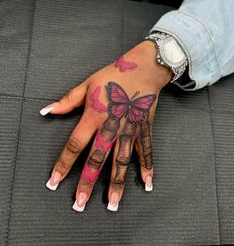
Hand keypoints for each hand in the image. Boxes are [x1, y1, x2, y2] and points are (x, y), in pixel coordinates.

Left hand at [42, 40, 171, 211]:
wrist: (143, 68)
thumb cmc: (114, 75)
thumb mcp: (87, 84)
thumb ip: (67, 100)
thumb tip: (47, 111)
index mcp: (94, 116)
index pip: (74, 145)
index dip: (63, 164)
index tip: (55, 181)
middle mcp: (112, 127)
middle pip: (97, 159)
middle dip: (87, 183)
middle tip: (81, 203)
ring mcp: (130, 130)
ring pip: (121, 161)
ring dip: (116, 183)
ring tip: (112, 203)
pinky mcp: (144, 129)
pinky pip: (145, 151)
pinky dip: (147, 167)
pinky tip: (146, 183)